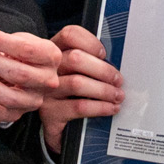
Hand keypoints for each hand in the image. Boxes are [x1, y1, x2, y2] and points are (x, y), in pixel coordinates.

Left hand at [0, 25, 60, 123]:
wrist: (29, 72)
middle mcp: (46, 81)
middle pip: (18, 74)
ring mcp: (33, 100)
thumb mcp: (19, 41)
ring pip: (10, 96)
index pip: (26, 50)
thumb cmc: (22, 54)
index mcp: (50, 57)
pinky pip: (2, 117)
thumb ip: (2, 40)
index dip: (0, 41)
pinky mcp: (18, 113)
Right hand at [37, 24, 122, 151]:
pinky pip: (79, 107)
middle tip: (117, 80)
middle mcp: (47, 70)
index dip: (90, 41)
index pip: (69, 35)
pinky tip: (111, 108)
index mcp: (55, 54)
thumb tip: (115, 63)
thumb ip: (90, 63)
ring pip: (77, 83)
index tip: (103, 53)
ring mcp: (46, 91)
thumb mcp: (77, 74)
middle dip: (103, 69)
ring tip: (117, 96)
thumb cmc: (71, 96)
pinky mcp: (49, 113)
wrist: (57, 128)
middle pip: (75, 58)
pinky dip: (100, 107)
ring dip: (104, 90)